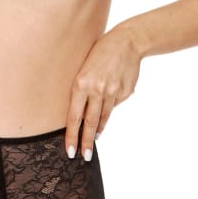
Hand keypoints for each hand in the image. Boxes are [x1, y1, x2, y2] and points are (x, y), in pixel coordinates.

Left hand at [64, 26, 140, 160]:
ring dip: (98, 130)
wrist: (127, 42)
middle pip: (90, 123)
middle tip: (84, 156)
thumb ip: (81, 90)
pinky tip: (108, 105)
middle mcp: (96, 90)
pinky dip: (109, 109)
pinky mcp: (125, 93)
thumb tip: (80, 113)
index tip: (70, 151)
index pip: (73, 116)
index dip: (71, 136)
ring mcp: (112, 92)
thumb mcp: (83, 68)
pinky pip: (114, 106)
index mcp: (81, 83)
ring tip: (94, 139)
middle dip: (86, 142)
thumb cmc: (99, 53)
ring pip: (103, 117)